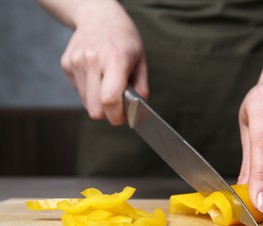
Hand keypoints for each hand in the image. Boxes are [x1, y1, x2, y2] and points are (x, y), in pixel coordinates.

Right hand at [61, 0, 147, 124]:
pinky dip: (89, 91)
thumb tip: (138, 110)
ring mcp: (76, 63)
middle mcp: (92, 61)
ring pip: (86, 103)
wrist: (97, 15)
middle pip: (95, 109)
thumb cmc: (123, 37)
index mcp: (114, 59)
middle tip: (118, 106)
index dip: (117, 116)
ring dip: (98, 102)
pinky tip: (96, 75)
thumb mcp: (140, 59)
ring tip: (107, 84)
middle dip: (108, 114)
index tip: (123, 117)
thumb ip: (141, 87)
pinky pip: (79, 92)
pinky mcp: (66, 65)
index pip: (110, 99)